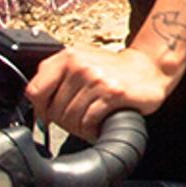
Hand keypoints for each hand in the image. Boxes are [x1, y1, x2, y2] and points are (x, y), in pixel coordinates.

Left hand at [27, 40, 176, 141]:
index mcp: (67, 57)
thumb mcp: (81, 62)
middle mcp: (80, 65)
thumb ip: (57, 78)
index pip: (35, 91)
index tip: (50, 115)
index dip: (40, 109)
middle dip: (64, 123)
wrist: (150, 67)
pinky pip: (89, 121)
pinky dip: (92, 130)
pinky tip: (99, 125)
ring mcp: (96, 78)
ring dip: (79, 128)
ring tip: (89, 124)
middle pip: (54, 110)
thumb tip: (38, 109)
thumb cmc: (114, 69)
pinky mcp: (112, 93)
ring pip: (71, 118)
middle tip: (78, 122)